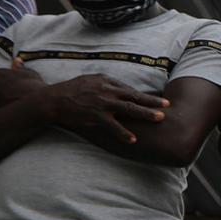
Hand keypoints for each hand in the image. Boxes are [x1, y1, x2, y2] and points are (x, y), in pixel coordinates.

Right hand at [41, 73, 166, 144]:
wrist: (53, 100)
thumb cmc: (71, 90)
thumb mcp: (90, 80)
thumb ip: (106, 83)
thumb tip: (121, 89)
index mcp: (106, 81)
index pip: (130, 89)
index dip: (144, 95)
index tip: (158, 100)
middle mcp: (107, 91)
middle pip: (134, 96)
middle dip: (152, 101)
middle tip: (167, 106)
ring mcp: (102, 104)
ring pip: (129, 108)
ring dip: (145, 113)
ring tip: (159, 118)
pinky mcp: (95, 116)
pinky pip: (113, 126)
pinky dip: (123, 133)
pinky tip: (133, 139)